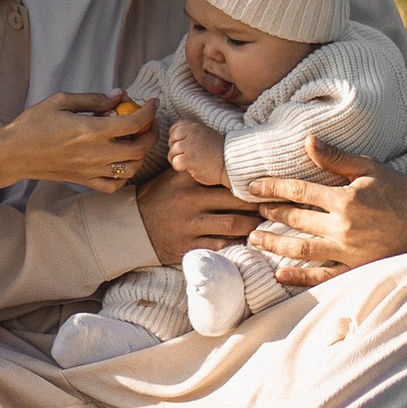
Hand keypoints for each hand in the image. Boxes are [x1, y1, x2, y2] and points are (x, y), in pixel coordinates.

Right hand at [0, 87, 156, 191]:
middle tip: (149, 123)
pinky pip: (113, 185)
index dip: (149, 112)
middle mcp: (96, 153)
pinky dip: (124, 177)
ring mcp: (91, 170)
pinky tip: (121, 164)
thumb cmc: (34, 124)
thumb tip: (118, 95)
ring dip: (141, 155)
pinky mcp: (84, 180)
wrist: (14, 153)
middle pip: (139, 149)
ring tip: (138, 141)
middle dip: (151, 134)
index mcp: (92, 130)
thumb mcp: (61, 101)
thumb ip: (93, 99)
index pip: (134, 123)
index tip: (151, 103)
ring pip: (131, 169)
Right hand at [135, 166, 259, 264]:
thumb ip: (198, 171)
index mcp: (189, 180)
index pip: (226, 179)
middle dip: (256, 205)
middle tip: (273, 206)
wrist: (133, 225)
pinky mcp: (188, 245)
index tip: (266, 185)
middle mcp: (191, 200)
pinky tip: (246, 241)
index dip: (249, 184)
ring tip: (264, 224)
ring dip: (251, 226)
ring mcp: (190, 224)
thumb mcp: (175, 177)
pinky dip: (235, 243)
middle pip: (235, 202)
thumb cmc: (159, 197)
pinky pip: (220, 245)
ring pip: (232, 224)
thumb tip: (228, 162)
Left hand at [166, 117, 226, 185]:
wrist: (231, 164)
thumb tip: (175, 138)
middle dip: (175, 150)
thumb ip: (192, 133)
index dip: (176, 139)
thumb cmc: (218, 152)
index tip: (185, 147)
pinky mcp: (189, 159)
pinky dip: (180, 168)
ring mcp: (190, 145)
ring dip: (178, 160)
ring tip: (190, 164)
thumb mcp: (206, 135)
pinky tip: (190, 169)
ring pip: (172, 152)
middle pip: (171, 140)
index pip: (175, 129)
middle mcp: (191, 133)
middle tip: (186, 157)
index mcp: (195, 126)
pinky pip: (175, 162)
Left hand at [241, 143, 406, 284]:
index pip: (298, 190)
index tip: (252, 186)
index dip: (272, 187)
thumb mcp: (370, 167)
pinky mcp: (355, 269)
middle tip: (252, 212)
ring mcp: (348, 252)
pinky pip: (322, 277)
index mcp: (345, 199)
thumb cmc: (399, 192)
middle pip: (296, 220)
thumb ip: (336, 158)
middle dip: (271, 214)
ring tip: (253, 239)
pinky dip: (298, 277)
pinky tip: (279, 273)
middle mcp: (343, 227)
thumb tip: (307, 140)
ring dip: (274, 244)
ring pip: (301, 250)